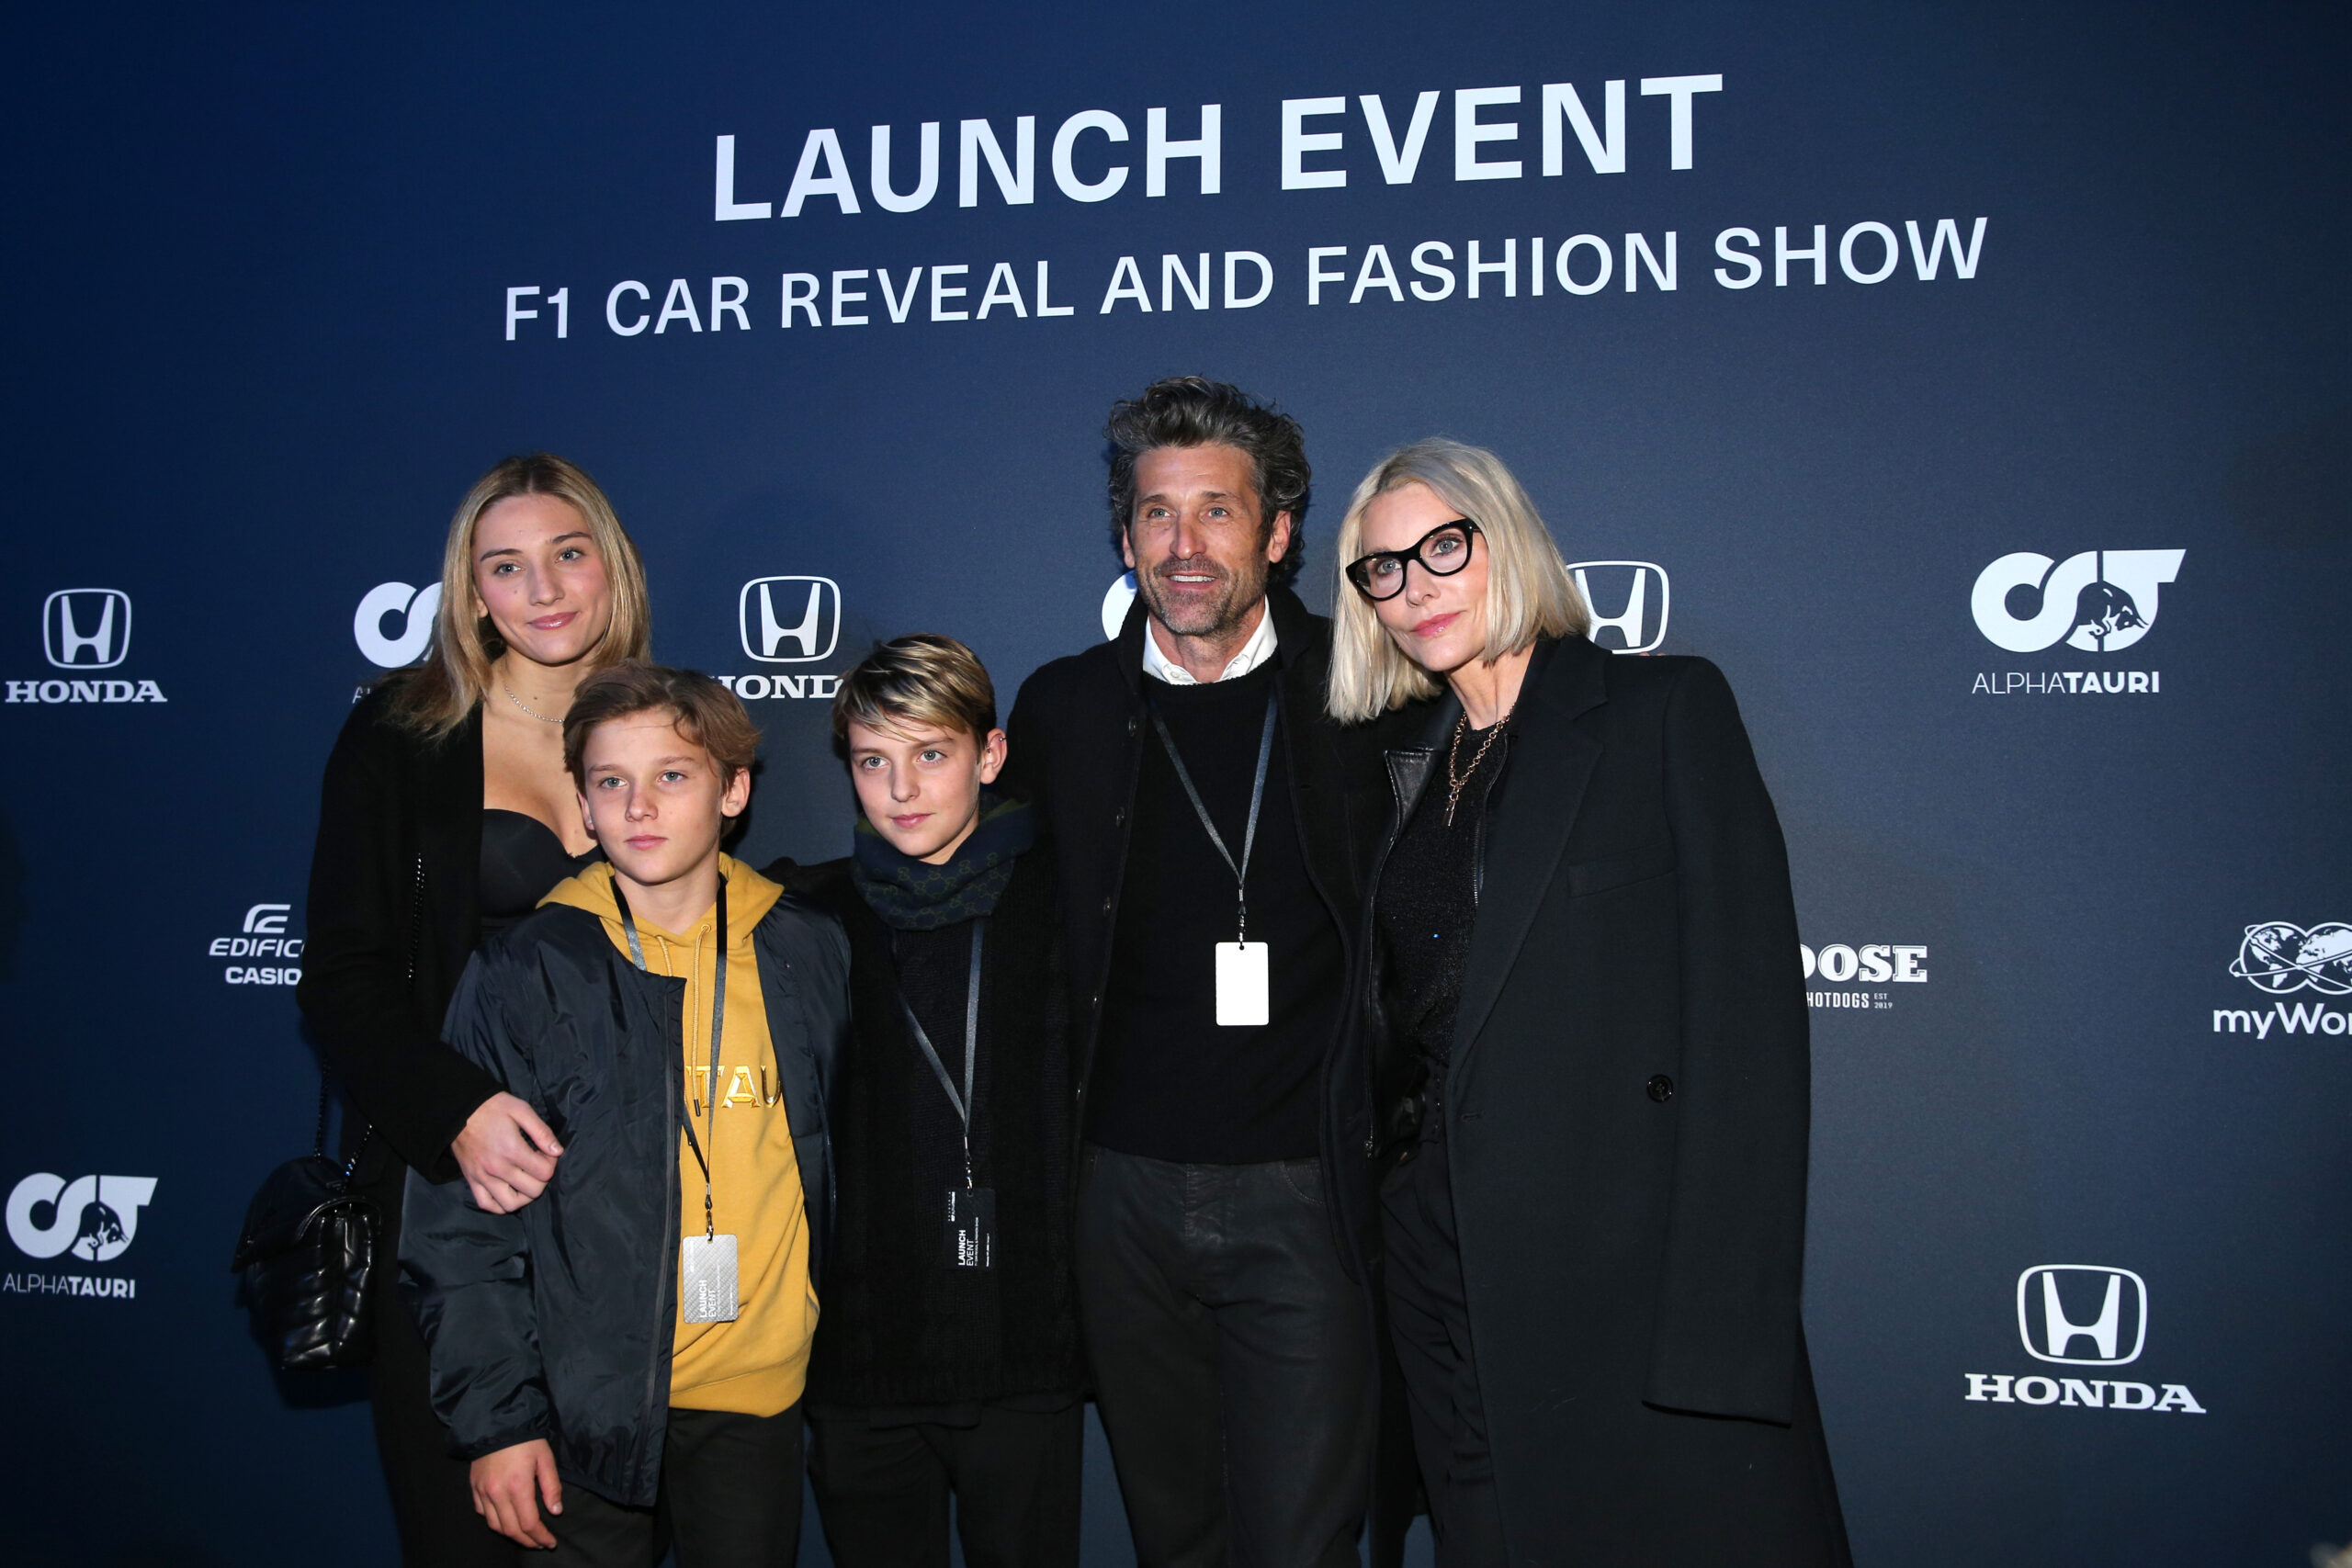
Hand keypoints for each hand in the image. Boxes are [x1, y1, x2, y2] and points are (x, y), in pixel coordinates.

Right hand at [452, 1092, 563, 1212]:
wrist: (459, 1109)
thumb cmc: (493, 1107)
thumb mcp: (521, 1110)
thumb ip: (542, 1132)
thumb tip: (557, 1151)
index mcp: (512, 1150)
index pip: (545, 1173)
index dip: (551, 1163)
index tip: (545, 1152)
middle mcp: (498, 1169)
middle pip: (532, 1191)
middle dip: (542, 1179)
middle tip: (537, 1164)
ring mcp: (483, 1177)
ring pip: (510, 1205)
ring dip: (524, 1197)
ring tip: (525, 1181)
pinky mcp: (471, 1181)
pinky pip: (487, 1205)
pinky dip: (500, 1205)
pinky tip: (508, 1192)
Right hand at [471, 1438, 561, 1547]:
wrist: (496, 1422)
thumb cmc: (525, 1438)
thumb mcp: (545, 1458)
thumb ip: (552, 1486)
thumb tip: (556, 1511)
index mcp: (518, 1486)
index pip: (529, 1523)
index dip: (540, 1537)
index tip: (550, 1542)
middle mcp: (497, 1493)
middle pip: (511, 1530)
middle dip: (527, 1541)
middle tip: (540, 1543)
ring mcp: (483, 1491)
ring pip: (494, 1525)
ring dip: (510, 1534)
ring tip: (524, 1536)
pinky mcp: (474, 1487)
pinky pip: (482, 1512)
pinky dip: (494, 1521)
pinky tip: (505, 1519)